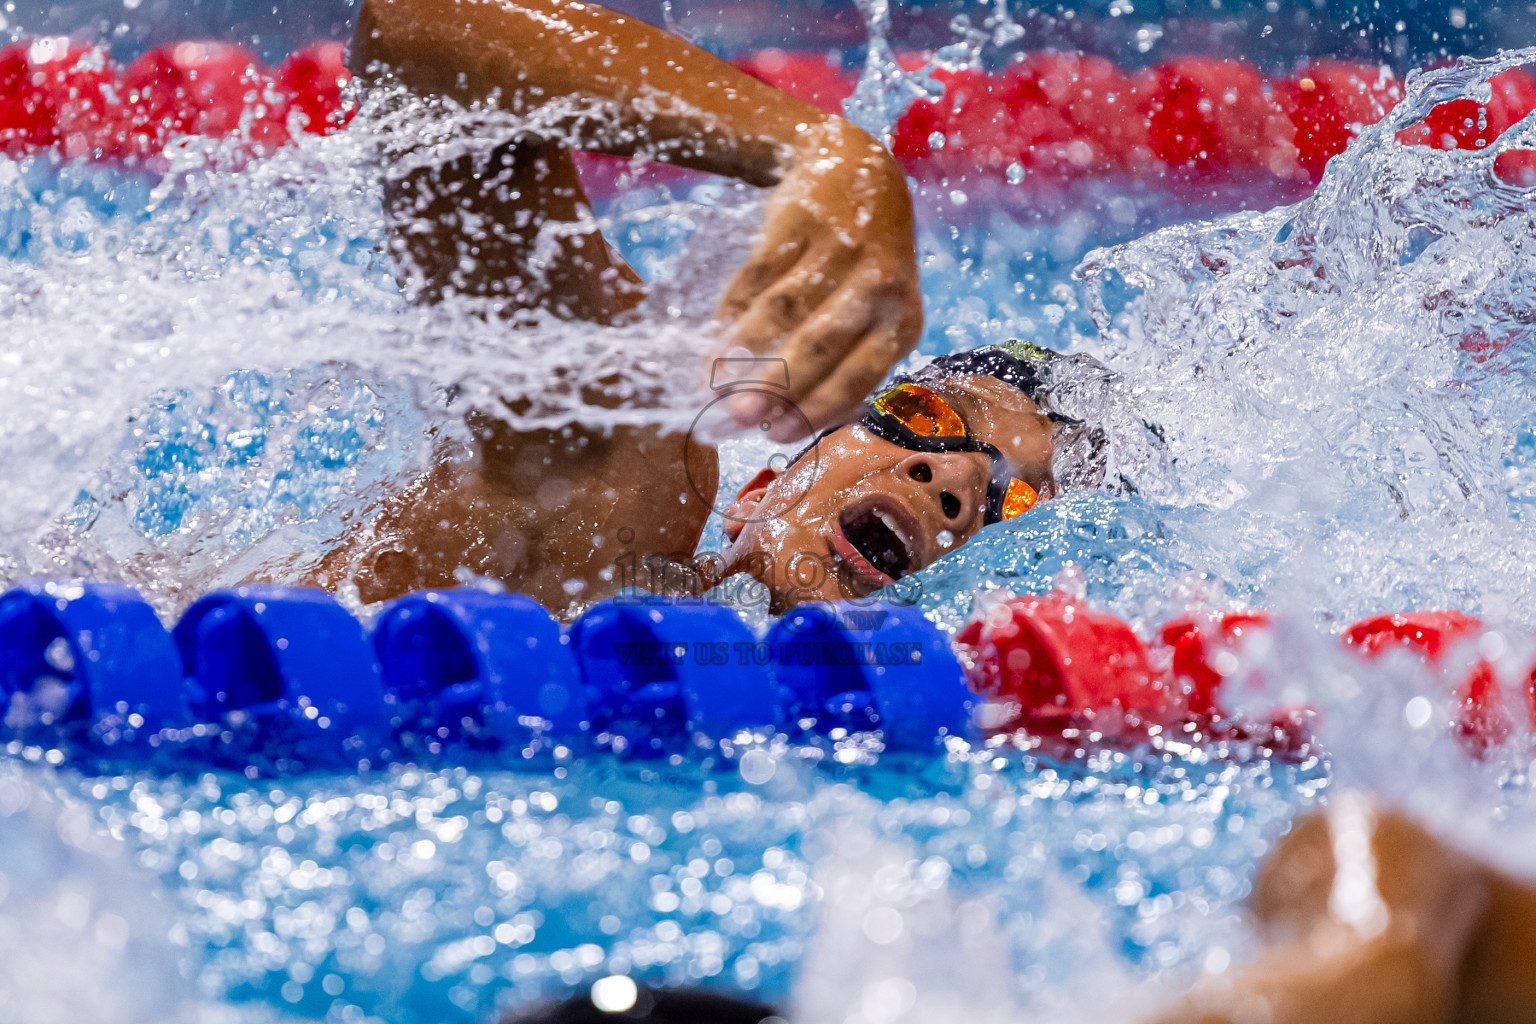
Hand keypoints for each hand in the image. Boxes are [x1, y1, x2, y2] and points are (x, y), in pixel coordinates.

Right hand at [716, 119, 921, 440]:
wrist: (857, 168)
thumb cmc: (865, 264)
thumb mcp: (879, 312)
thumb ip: (851, 362)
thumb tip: (797, 424)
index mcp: (903, 319)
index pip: (859, 374)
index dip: (815, 407)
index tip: (776, 434)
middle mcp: (878, 284)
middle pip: (821, 343)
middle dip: (777, 384)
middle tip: (740, 417)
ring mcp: (838, 248)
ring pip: (784, 309)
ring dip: (745, 350)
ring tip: (714, 383)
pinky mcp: (800, 220)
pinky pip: (759, 275)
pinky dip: (733, 311)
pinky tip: (714, 341)